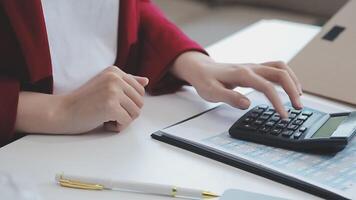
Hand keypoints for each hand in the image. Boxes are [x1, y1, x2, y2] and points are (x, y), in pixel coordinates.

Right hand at [15, 66, 148, 133]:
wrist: (62, 111)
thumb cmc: (83, 102)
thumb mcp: (105, 85)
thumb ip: (126, 82)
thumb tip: (146, 81)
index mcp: (115, 71)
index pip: (139, 90)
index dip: (129, 103)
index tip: (112, 104)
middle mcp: (115, 78)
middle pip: (140, 102)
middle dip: (127, 112)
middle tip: (109, 112)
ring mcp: (113, 91)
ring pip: (135, 113)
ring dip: (122, 120)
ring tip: (105, 117)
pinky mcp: (111, 106)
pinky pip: (127, 121)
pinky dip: (117, 127)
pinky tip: (103, 123)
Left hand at [171, 52, 302, 117]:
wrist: (201, 69)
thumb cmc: (205, 81)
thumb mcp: (212, 92)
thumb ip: (229, 98)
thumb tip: (248, 104)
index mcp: (242, 74)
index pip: (266, 86)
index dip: (278, 101)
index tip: (283, 115)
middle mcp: (251, 67)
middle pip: (280, 73)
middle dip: (292, 90)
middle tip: (298, 108)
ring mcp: (254, 67)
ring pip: (281, 68)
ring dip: (293, 81)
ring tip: (299, 97)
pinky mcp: (254, 69)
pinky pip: (276, 68)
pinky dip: (287, 76)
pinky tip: (289, 87)